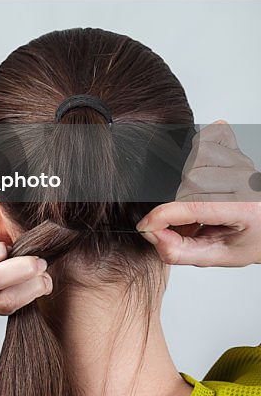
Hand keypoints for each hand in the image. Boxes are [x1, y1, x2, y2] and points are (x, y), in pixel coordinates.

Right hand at [137, 121, 260, 266]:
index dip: (162, 217)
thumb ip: (182, 251)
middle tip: (190, 222)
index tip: (146, 226)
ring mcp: (243, 163)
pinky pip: (206, 139)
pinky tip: (201, 170)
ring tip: (199, 200)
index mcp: (246, 209)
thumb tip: (152, 234)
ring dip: (187, 182)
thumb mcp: (221, 256)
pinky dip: (196, 151)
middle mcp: (247, 181)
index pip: (194, 207)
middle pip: (189, 183)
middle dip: (180, 205)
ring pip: (193, 161)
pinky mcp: (238, 151)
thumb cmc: (252, 238)